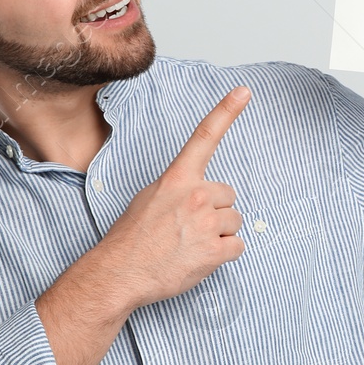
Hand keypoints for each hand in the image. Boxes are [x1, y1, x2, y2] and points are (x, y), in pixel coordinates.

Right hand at [93, 85, 251, 312]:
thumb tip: (199, 194)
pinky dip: (222, 255)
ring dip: (218, 235)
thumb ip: (179, 189)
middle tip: (187, 227)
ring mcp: (206, 223)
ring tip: (189, 244)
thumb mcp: (150, 198)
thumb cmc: (132, 238)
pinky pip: (237, 247)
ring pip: (234, 223)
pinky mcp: (214, 251)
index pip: (204, 137)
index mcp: (177, 179)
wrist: (120, 273)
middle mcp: (196, 195)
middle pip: (228, 197)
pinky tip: (198, 258)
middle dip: (215, 211)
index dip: (226, 111)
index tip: (243, 91)